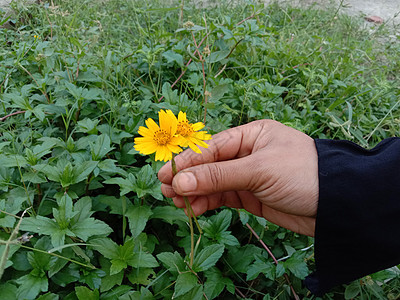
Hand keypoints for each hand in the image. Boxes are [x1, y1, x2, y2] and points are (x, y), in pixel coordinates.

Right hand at [158, 120, 318, 236]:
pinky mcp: (252, 196)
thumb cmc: (301, 173)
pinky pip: (224, 197)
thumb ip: (218, 176)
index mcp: (251, 135)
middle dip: (188, 177)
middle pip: (209, 165)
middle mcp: (247, 153)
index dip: (188, 161)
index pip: (211, 147)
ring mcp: (249, 176)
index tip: (166, 175)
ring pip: (214, 183)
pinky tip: (196, 209)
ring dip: (195, 192)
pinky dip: (209, 203)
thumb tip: (180, 181)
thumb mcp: (258, 170)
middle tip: (166, 190)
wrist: (337, 204)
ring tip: (178, 203)